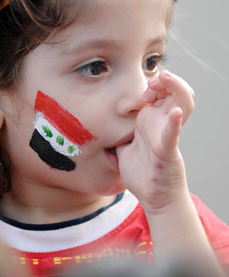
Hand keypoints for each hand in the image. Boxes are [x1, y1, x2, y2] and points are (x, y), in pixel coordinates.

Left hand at [117, 70, 194, 214]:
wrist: (152, 196)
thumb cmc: (141, 170)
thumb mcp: (124, 143)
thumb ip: (116, 131)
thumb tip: (95, 124)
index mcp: (151, 120)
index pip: (161, 92)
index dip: (153, 83)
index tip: (141, 86)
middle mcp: (162, 123)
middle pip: (175, 92)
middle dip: (166, 80)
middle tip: (153, 79)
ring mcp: (167, 135)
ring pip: (182, 105)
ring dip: (175, 89)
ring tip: (164, 79)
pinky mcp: (167, 151)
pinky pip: (173, 134)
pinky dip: (174, 122)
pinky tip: (175, 112)